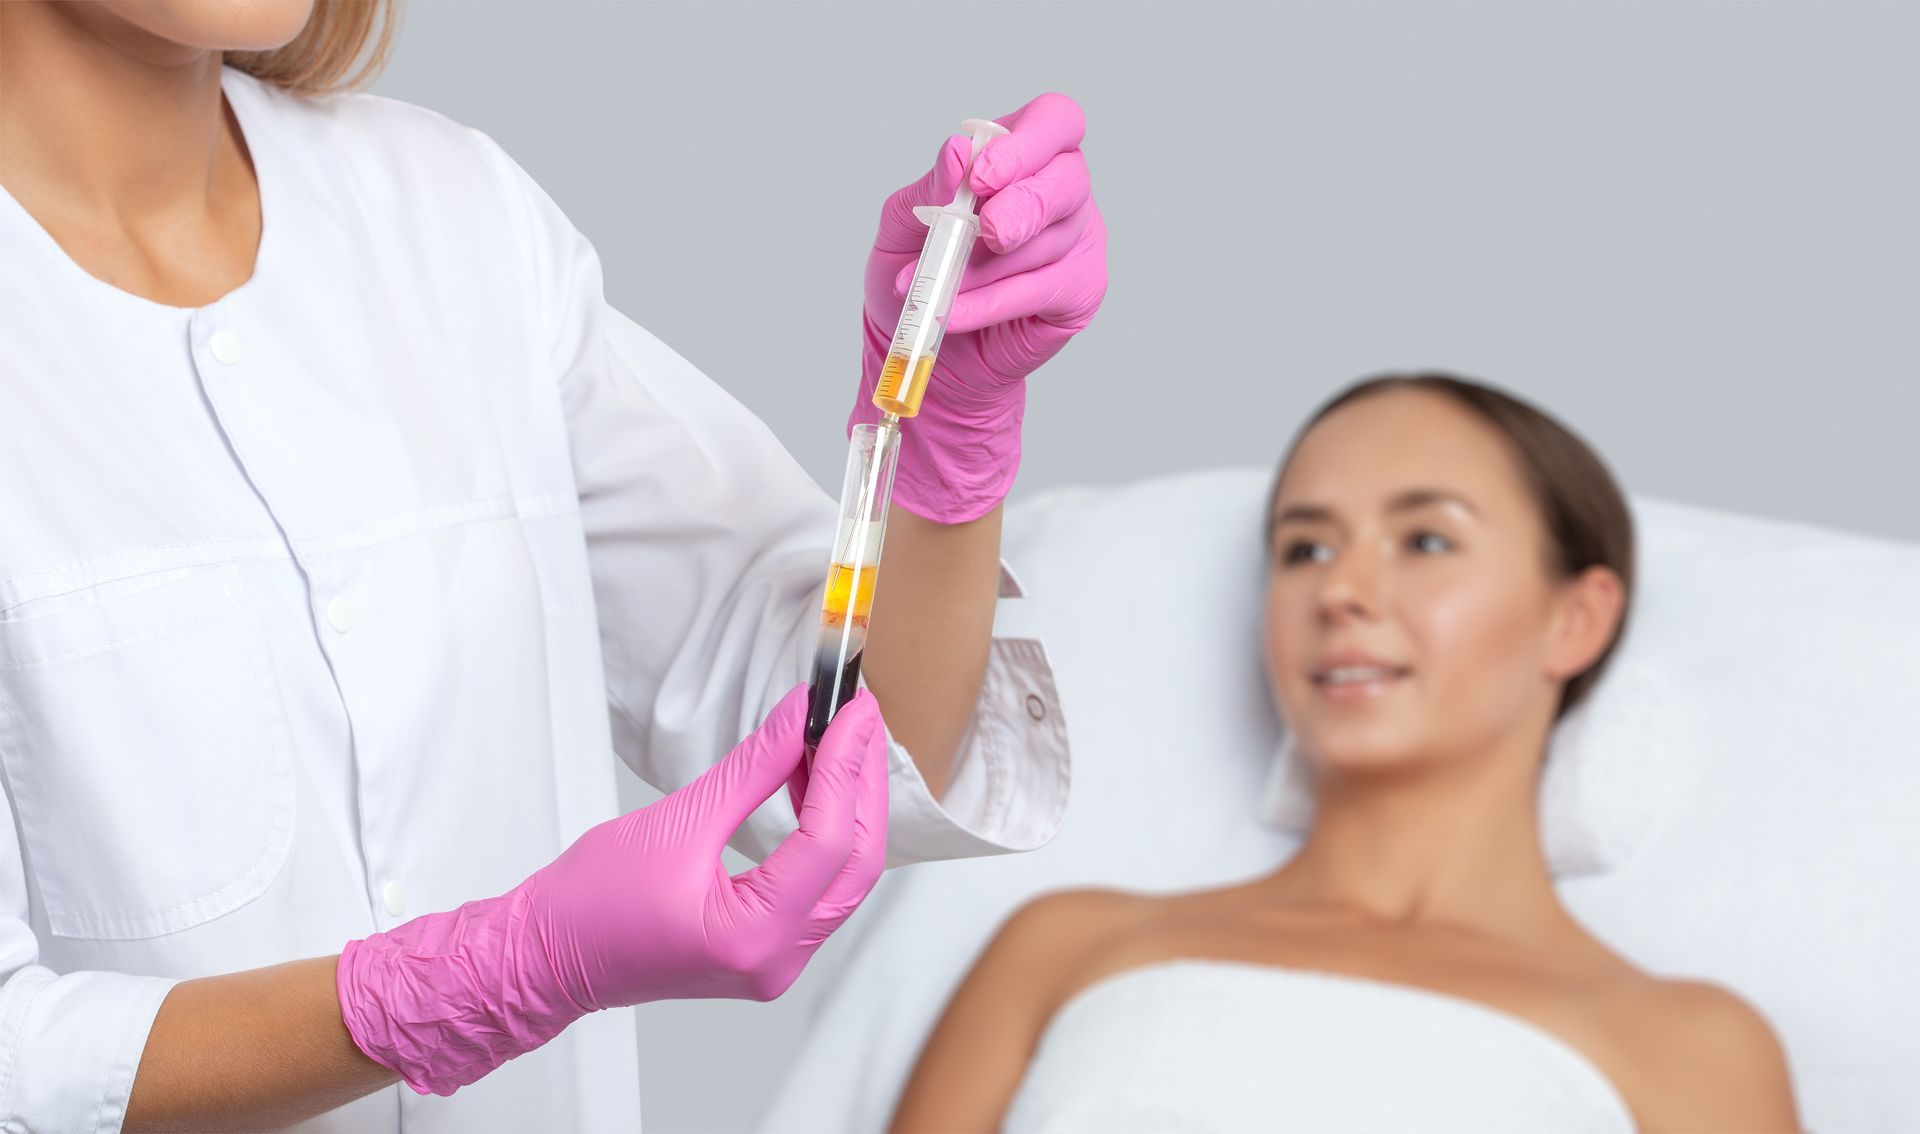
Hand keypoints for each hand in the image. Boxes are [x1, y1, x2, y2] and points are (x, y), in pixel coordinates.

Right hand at [335, 685, 888, 1094]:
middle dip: (861, 783)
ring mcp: (777, 961)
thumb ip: (753, 768)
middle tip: (859, 716)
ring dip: (848, 805)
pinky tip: (814, 783)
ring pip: (844, 876)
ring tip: (841, 739)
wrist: (544, 958)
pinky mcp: (767, 949)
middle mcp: (779, 960)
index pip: (829, 841)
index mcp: (755, 936)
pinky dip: (824, 833)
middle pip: (855, 862)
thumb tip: (800, 718)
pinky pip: (818, 886)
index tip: (853, 710)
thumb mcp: (678, 820)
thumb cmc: (589, 902)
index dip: (846, 766)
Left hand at [852, 92, 1107, 523]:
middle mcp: (1062, 189)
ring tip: (936, 288)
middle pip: (1068, 178)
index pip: (1055, 120)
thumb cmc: (920, 268)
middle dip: (1024, 205)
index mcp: (1025, 152)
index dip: (1027, 144)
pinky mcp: (1081, 289)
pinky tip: (953, 313)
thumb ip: (932, 187)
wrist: (925, 338)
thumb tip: (957, 152)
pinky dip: (990, 303)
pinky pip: (1040, 290)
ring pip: (1047, 243)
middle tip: (987, 232)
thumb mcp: (905, 222)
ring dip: (985, 267)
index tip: (981, 178)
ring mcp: (1079, 239)